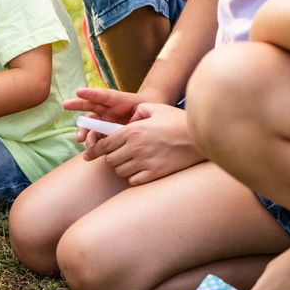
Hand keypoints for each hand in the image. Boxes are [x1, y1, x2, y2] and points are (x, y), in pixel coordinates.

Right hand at [63, 87, 148, 143]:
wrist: (149, 120)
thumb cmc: (146, 111)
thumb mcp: (145, 108)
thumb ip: (138, 114)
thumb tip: (130, 126)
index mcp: (115, 100)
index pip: (102, 95)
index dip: (90, 93)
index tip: (78, 91)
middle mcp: (106, 109)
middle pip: (89, 106)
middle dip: (77, 104)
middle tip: (66, 104)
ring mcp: (103, 121)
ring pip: (89, 125)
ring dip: (84, 132)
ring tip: (81, 139)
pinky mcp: (104, 133)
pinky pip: (95, 138)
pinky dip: (92, 144)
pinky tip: (90, 150)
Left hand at [86, 104, 201, 183]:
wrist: (200, 137)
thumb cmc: (178, 121)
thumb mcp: (157, 109)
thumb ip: (139, 111)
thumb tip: (130, 119)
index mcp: (133, 130)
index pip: (104, 144)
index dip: (94, 150)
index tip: (88, 155)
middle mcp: (135, 147)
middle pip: (110, 160)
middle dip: (111, 158)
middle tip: (119, 156)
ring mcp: (145, 161)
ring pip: (120, 171)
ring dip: (123, 168)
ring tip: (132, 163)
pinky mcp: (155, 173)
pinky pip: (134, 180)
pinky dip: (134, 177)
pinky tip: (141, 171)